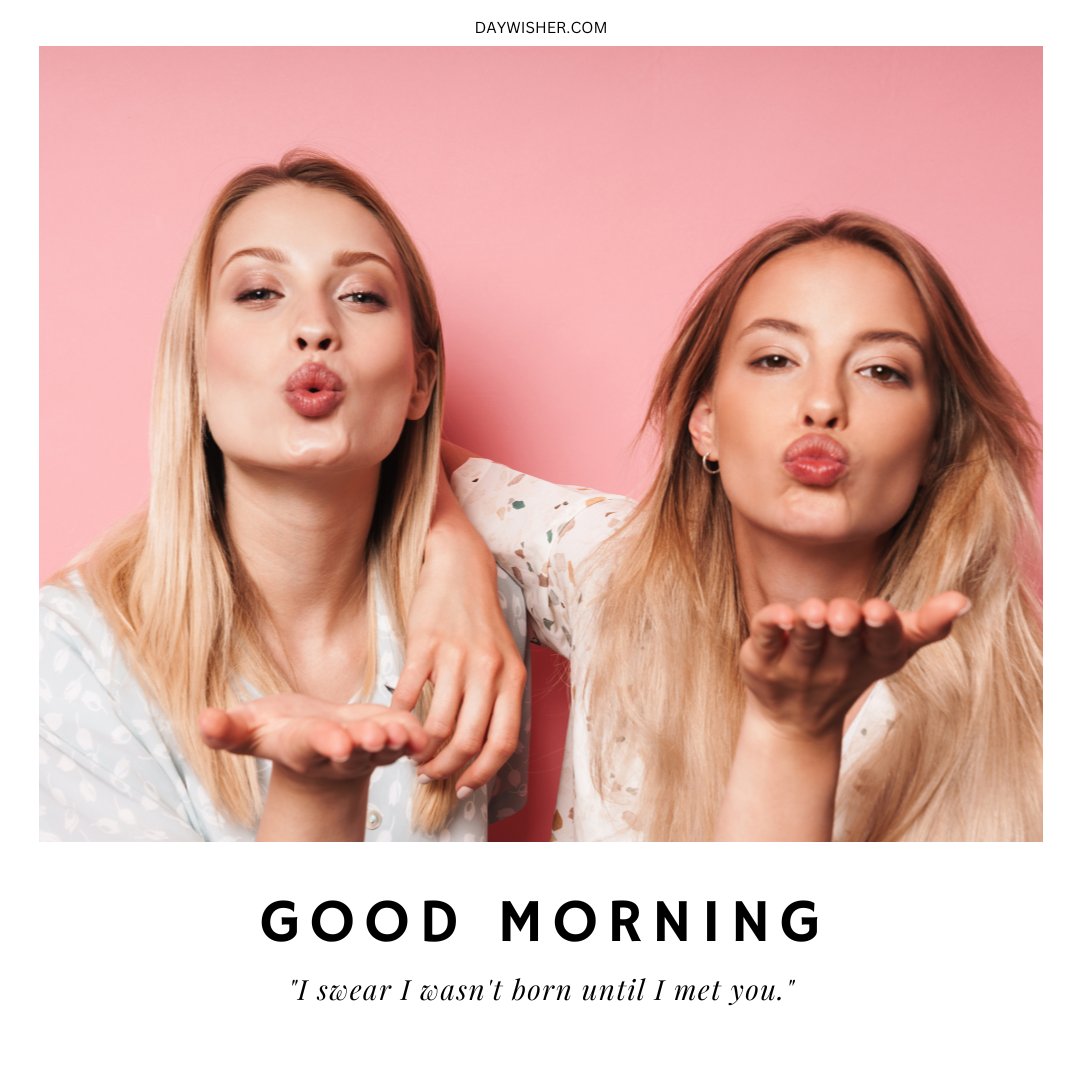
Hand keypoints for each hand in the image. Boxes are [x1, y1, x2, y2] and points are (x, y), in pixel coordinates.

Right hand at [199, 693, 427, 781]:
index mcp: (301, 747)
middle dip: (362, 743)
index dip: (324, 742)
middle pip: (352, 751)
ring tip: (402, 733)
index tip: (336, 741)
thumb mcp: (248, 729)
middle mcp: (336, 754)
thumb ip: (227, 730)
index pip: (312, 745)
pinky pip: (403, 740)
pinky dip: (413, 736)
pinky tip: (421, 732)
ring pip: (382, 749)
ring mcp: (365, 750)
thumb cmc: (278, 731)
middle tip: (373, 736)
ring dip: (393, 741)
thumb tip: (202, 720)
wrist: (316, 742)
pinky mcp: (387, 740)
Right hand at [392, 470, 525, 794]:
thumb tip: (482, 749)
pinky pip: (410, 694)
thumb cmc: (480, 621)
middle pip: (468, 741)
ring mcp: (456, 657)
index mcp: (512, 678)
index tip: (464, 786)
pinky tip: (398, 721)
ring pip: (438, 725)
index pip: (503, 742)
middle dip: (446, 768)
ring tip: (412, 752)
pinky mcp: (426, 644)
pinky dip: (401, 716)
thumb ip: (496, 698)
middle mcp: (488, 670)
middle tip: (430, 775)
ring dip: (422, 749)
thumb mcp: (502, 659)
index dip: (483, 772)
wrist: (460, 569)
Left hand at [740, 591, 969, 740]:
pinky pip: (763, 640)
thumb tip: (964, 600)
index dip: (882, 627)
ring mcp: (795, 667)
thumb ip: (927, 624)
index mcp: (872, 657)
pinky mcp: (760, 661)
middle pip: (843, 641)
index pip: (883, 643)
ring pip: (804, 641)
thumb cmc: (851, 666)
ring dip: (809, 625)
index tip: (879, 609)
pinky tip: (778, 615)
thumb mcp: (893, 648)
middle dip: (845, 623)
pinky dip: (768, 627)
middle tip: (846, 611)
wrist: (795, 720)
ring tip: (814, 610)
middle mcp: (834, 666)